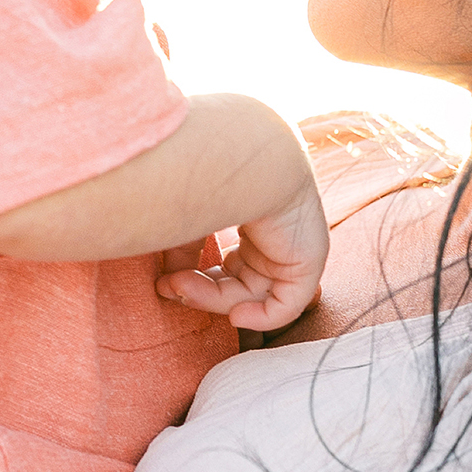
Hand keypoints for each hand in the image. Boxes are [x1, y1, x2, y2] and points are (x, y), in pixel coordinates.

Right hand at [156, 165, 329, 332]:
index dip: (197, 279)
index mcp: (253, 216)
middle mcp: (275, 233)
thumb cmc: (209, 174)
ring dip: (217, 300)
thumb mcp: (188, 216)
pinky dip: (261, 317)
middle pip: (239, 281)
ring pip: (255, 293)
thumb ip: (183, 249)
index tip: (163, 281)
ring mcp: (293, 246)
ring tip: (182, 288)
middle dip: (202, 291)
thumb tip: (170, 281)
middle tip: (168, 287)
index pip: (228, 263)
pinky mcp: (309, 259)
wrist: (243, 154)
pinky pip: (287, 304)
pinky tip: (234, 315)